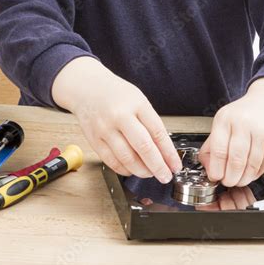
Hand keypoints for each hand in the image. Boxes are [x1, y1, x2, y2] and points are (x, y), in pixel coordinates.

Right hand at [51, 57, 182, 182]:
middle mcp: (120, 116)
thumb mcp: (138, 100)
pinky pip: (112, 161)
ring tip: (150, 173)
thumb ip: (150, 123)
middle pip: (143, 147)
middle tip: (165, 176)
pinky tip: (132, 170)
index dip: (169, 153)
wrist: (87, 87)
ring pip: (127, 158)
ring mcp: (105, 128)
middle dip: (158, 166)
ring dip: (142, 171)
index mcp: (136, 103)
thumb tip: (164, 151)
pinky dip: (125, 170)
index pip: (157, 132)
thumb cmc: (116, 94)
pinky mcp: (94, 140)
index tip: (175, 165)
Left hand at [197, 78, 263, 186]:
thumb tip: (207, 166)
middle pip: (235, 160)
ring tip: (239, 180)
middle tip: (227, 182)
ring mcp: (261, 132)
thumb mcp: (223, 122)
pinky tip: (251, 173)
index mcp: (225, 119)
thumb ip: (212, 143)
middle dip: (230, 178)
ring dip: (243, 178)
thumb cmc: (244, 114)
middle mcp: (243, 124)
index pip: (218, 149)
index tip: (215, 177)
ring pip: (251, 165)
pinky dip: (256, 173)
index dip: (216, 169)